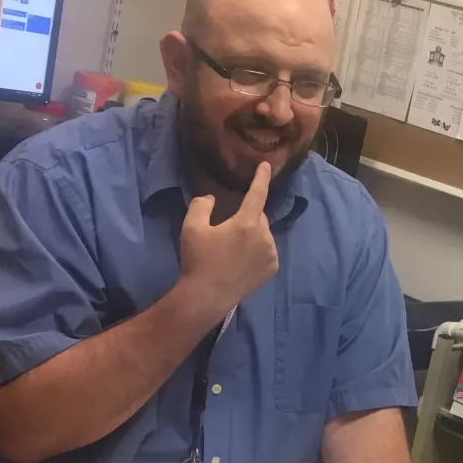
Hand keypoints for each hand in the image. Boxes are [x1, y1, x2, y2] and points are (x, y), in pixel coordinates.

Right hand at [179, 161, 277, 312]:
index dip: (261, 177)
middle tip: (226, 230)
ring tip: (232, 249)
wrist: (207, 297)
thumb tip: (211, 198)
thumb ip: (201, 205)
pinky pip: (267, 250)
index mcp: (247, 224)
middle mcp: (265, 237)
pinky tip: (240, 260)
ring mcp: (271, 255)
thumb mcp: (191, 227)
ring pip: (263, 234)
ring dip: (252, 234)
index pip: (258, 194)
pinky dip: (257, 249)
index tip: (266, 165)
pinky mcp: (272, 269)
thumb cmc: (198, 261)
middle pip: (259, 216)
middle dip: (246, 217)